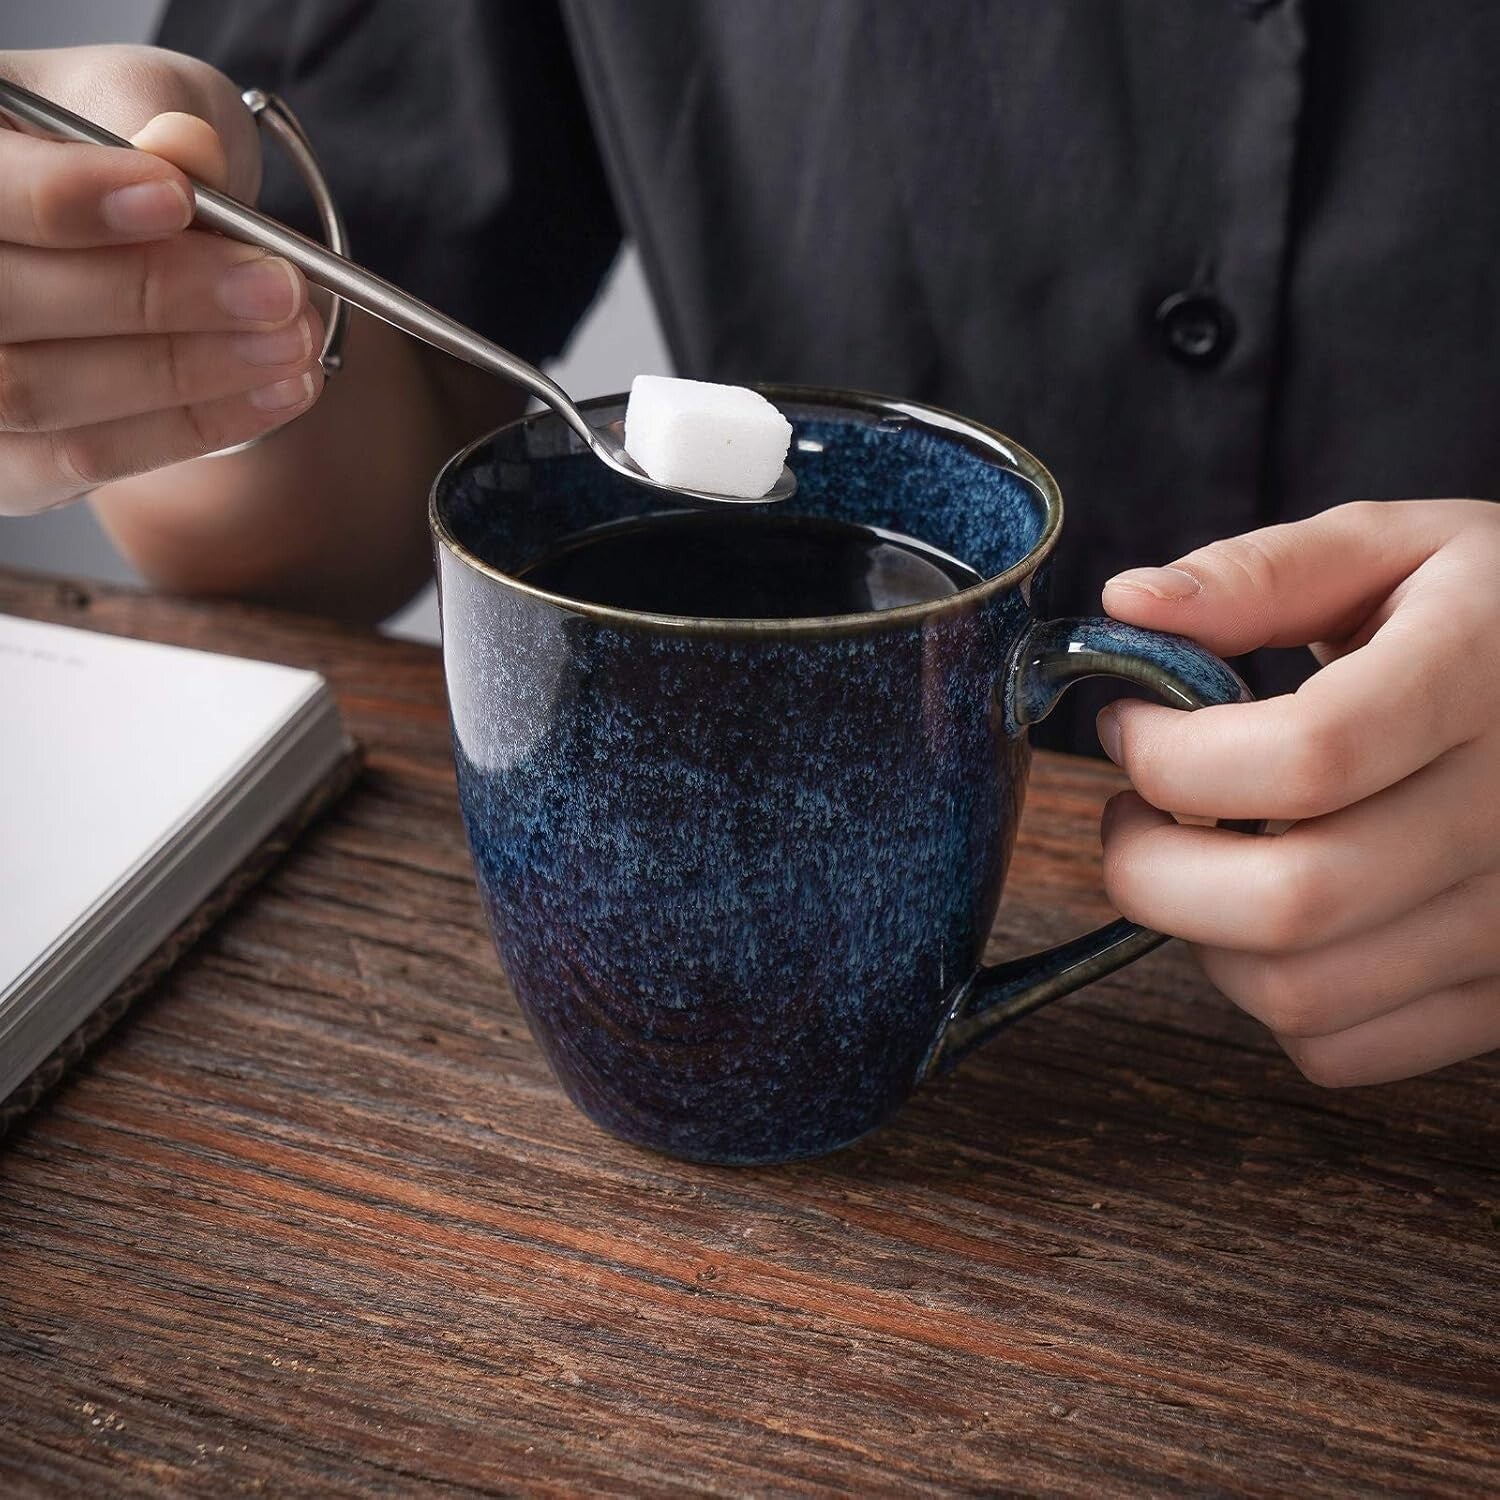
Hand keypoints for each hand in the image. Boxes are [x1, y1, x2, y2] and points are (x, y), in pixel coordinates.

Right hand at [0, 46, 323, 516]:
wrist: (147, 238)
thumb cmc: (130, 152)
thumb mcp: (145, 95)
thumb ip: (153, 113)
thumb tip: (185, 150)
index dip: (68, 198)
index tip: (177, 199)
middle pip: (6, 303)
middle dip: (155, 298)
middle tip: (278, 288)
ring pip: (40, 394)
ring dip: (187, 374)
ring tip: (295, 341)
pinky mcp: (4, 463)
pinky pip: (80, 459)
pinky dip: (190, 428)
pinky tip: (278, 391)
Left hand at [1096, 499, 1499, 1085]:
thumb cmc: (1495, 615)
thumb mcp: (1396, 550)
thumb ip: (1259, 574)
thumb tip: (1127, 605)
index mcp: (1482, 678)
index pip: (1306, 757)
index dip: (1173, 755)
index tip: (1127, 723)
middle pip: (1291, 901)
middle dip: (1150, 866)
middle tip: (1133, 813)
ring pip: (1302, 993)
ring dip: (1198, 935)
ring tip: (1198, 857)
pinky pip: (1343, 1048)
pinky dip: (1268, 999)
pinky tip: (1272, 919)